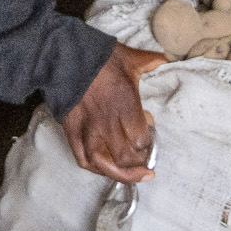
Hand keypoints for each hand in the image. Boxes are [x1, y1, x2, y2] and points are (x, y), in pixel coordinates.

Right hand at [59, 42, 166, 183]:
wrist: (63, 56)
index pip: (141, 140)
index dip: (149, 141)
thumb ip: (151, 62)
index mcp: (125, 106)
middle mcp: (107, 123)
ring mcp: (87, 130)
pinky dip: (96, 169)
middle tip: (144, 155)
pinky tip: (106, 169)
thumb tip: (167, 59)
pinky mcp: (72, 132)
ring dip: (121, 173)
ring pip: (105, 165)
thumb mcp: (130, 58)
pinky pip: (83, 160)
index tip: (149, 131)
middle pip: (126, 157)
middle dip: (139, 161)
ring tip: (133, 174)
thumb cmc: (99, 58)